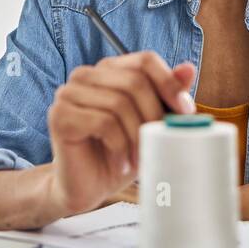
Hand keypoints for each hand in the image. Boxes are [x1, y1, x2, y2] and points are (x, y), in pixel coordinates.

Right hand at [46, 51, 195, 216]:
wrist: (87, 187)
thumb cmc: (119, 153)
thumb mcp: (150, 123)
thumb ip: (166, 94)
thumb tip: (188, 68)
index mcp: (108, 70)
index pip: (145, 60)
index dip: (169, 84)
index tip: (185, 111)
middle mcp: (85, 75)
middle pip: (134, 81)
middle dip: (154, 115)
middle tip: (159, 143)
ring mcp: (68, 93)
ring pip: (119, 103)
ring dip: (136, 137)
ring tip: (138, 159)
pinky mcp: (60, 116)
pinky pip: (103, 123)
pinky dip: (119, 147)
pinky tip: (121, 164)